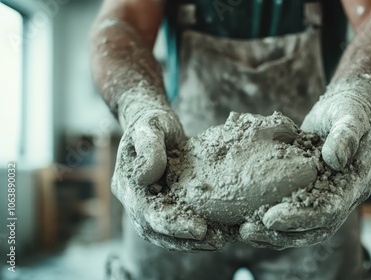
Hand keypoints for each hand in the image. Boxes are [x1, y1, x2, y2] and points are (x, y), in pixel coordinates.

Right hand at [113, 93, 224, 251]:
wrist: (155, 125)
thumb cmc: (152, 122)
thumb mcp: (150, 126)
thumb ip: (149, 146)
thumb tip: (148, 176)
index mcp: (127, 185)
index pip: (147, 213)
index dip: (172, 224)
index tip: (199, 228)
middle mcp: (135, 201)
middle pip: (156, 231)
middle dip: (185, 240)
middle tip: (216, 241)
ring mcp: (148, 205)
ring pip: (166, 235)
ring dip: (192, 242)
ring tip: (221, 241)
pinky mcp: (165, 205)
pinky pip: (178, 225)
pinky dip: (196, 233)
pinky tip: (220, 232)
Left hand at [239, 76, 370, 247]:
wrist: (340, 108)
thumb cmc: (347, 110)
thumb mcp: (350, 115)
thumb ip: (346, 135)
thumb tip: (334, 159)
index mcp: (356, 184)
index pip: (330, 211)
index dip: (302, 218)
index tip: (272, 218)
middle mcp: (341, 198)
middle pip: (314, 228)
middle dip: (282, 234)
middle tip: (249, 231)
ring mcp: (324, 197)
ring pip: (300, 228)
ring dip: (272, 234)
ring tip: (243, 231)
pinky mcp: (307, 193)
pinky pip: (290, 213)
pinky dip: (269, 222)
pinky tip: (245, 221)